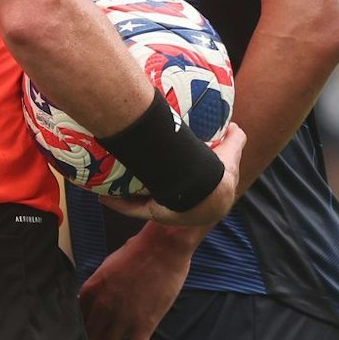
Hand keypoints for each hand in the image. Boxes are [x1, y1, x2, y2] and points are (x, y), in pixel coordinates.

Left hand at [80, 225, 198, 339]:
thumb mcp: (107, 266)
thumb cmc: (136, 252)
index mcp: (91, 290)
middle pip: (89, 338)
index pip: (76, 318)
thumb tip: (90, 297)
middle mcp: (103, 307)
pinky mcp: (144, 325)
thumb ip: (98, 285)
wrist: (162, 248)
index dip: (72, 335)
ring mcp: (123, 318)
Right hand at [100, 121, 245, 227]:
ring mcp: (169, 212)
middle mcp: (184, 207)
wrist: (210, 191)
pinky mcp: (155, 215)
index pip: (187, 188)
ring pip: (145, 203)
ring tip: (114, 180)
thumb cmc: (219, 172)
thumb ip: (235, 139)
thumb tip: (233, 124)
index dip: (177, 179)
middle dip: (151, 187)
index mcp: (202, 196)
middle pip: (163, 196)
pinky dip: (118, 203)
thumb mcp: (230, 152)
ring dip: (129, 195)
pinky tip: (103, 195)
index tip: (165, 166)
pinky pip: (132, 209)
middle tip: (138, 169)